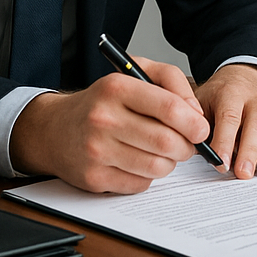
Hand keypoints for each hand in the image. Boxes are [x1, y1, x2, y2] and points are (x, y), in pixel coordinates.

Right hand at [10, 57, 212, 192]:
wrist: (54, 129)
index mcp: (117, 88)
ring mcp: (96, 151)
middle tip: (188, 143)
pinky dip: (149, 175)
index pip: (168, 107)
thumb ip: (171, 82)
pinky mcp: (93, 178)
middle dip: (186, 146)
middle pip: (166, 141)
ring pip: (157, 166)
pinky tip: (140, 161)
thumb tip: (196, 113)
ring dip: (170, 162)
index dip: (193, 122)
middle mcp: (104, 119)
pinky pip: (140, 183)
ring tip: (164, 151)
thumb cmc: (104, 100)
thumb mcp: (135, 73)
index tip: (201, 128)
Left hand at [193, 64, 256, 179]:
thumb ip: (198, 122)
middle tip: (244, 173)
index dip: (225, 141)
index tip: (220, 164)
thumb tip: (190, 148)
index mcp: (231, 93)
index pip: (229, 117)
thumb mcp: (203, 99)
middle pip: (255, 125)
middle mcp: (256, 99)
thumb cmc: (221, 94)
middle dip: (250, 151)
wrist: (246, 73)